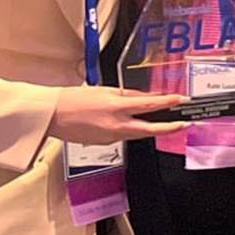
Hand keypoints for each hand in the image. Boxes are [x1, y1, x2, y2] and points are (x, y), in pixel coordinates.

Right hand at [47, 87, 187, 143]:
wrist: (50, 115)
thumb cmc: (72, 99)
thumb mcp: (104, 90)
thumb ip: (128, 96)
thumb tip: (146, 98)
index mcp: (115, 107)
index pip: (149, 105)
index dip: (168, 102)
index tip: (181, 100)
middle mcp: (115, 124)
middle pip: (150, 129)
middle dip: (170, 127)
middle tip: (184, 123)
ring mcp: (111, 137)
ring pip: (138, 134)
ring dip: (152, 128)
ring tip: (165, 122)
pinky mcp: (105, 143)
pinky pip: (124, 136)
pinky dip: (131, 130)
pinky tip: (131, 124)